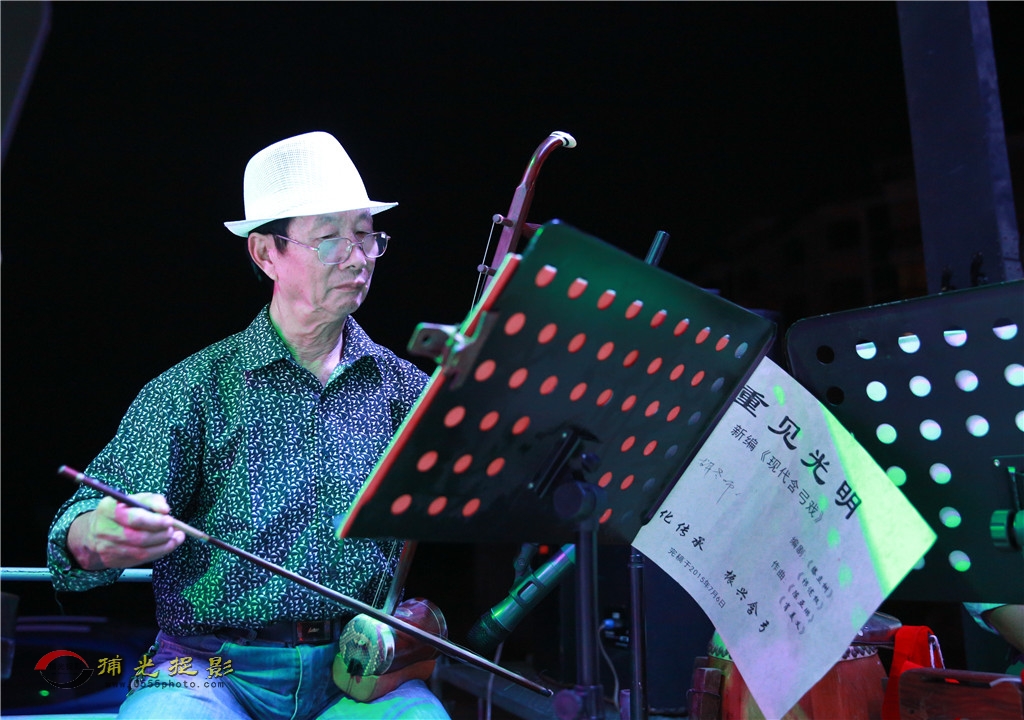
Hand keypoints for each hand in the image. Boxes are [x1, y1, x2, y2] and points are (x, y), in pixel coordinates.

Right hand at [67, 493, 184, 569]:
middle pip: (139, 538)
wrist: (96, 531)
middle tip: (174, 529)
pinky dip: (158, 553)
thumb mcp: (134, 499)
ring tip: (176, 538)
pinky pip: (140, 560)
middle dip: (162, 535)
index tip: (170, 520)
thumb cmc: (121, 511)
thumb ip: (152, 500)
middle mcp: (105, 530)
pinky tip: (167, 545)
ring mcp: (107, 549)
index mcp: (108, 510)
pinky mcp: (113, 561)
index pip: (134, 518)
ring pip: (141, 552)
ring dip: (164, 546)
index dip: (155, 521)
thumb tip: (164, 509)